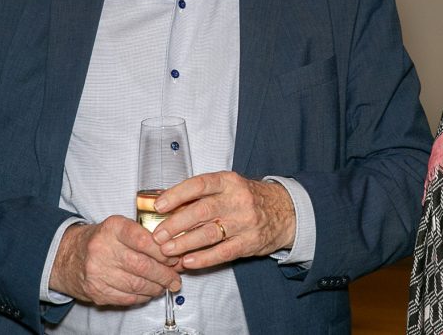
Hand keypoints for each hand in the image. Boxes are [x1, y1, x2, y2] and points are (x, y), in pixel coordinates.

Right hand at [49, 215, 181, 305]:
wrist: (68, 256)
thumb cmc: (101, 240)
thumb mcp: (119, 227)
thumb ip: (145, 235)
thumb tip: (174, 252)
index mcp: (112, 228)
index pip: (142, 239)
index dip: (162, 251)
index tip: (174, 257)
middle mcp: (102, 249)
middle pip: (142, 266)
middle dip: (165, 274)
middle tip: (175, 277)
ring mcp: (98, 272)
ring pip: (136, 284)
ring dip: (156, 287)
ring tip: (166, 285)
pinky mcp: (96, 291)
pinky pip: (127, 297)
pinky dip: (143, 296)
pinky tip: (149, 292)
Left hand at [152, 172, 295, 269]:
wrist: (285, 211)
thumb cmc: (248, 198)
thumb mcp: (228, 186)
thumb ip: (200, 194)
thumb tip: (165, 202)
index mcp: (229, 181)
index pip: (200, 184)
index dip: (177, 194)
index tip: (159, 205)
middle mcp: (237, 199)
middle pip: (202, 211)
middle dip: (176, 223)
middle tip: (158, 235)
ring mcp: (245, 222)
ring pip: (210, 233)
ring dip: (185, 243)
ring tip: (167, 251)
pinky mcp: (250, 242)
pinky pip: (223, 252)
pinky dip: (204, 258)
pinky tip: (188, 261)